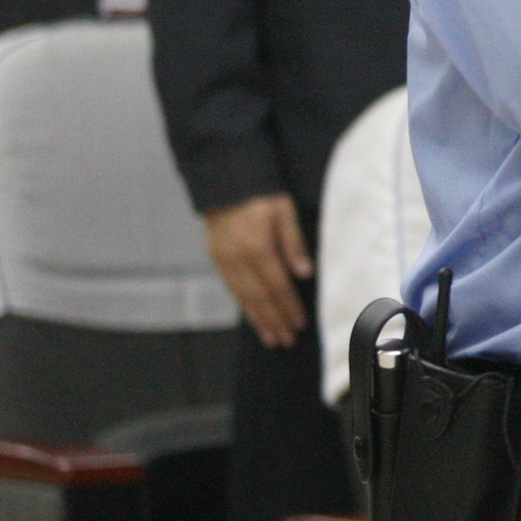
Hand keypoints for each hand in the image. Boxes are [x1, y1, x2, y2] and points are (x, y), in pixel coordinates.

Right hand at [203, 193, 315, 348]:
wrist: (223, 180)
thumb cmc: (260, 192)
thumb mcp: (284, 209)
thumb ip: (294, 243)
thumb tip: (304, 274)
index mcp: (258, 246)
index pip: (278, 285)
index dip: (289, 307)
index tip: (300, 325)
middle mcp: (238, 258)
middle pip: (259, 297)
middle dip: (275, 321)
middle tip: (286, 341)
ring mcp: (224, 260)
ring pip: (242, 297)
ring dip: (258, 320)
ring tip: (271, 338)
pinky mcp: (216, 258)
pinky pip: (231, 288)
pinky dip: (243, 306)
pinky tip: (253, 317)